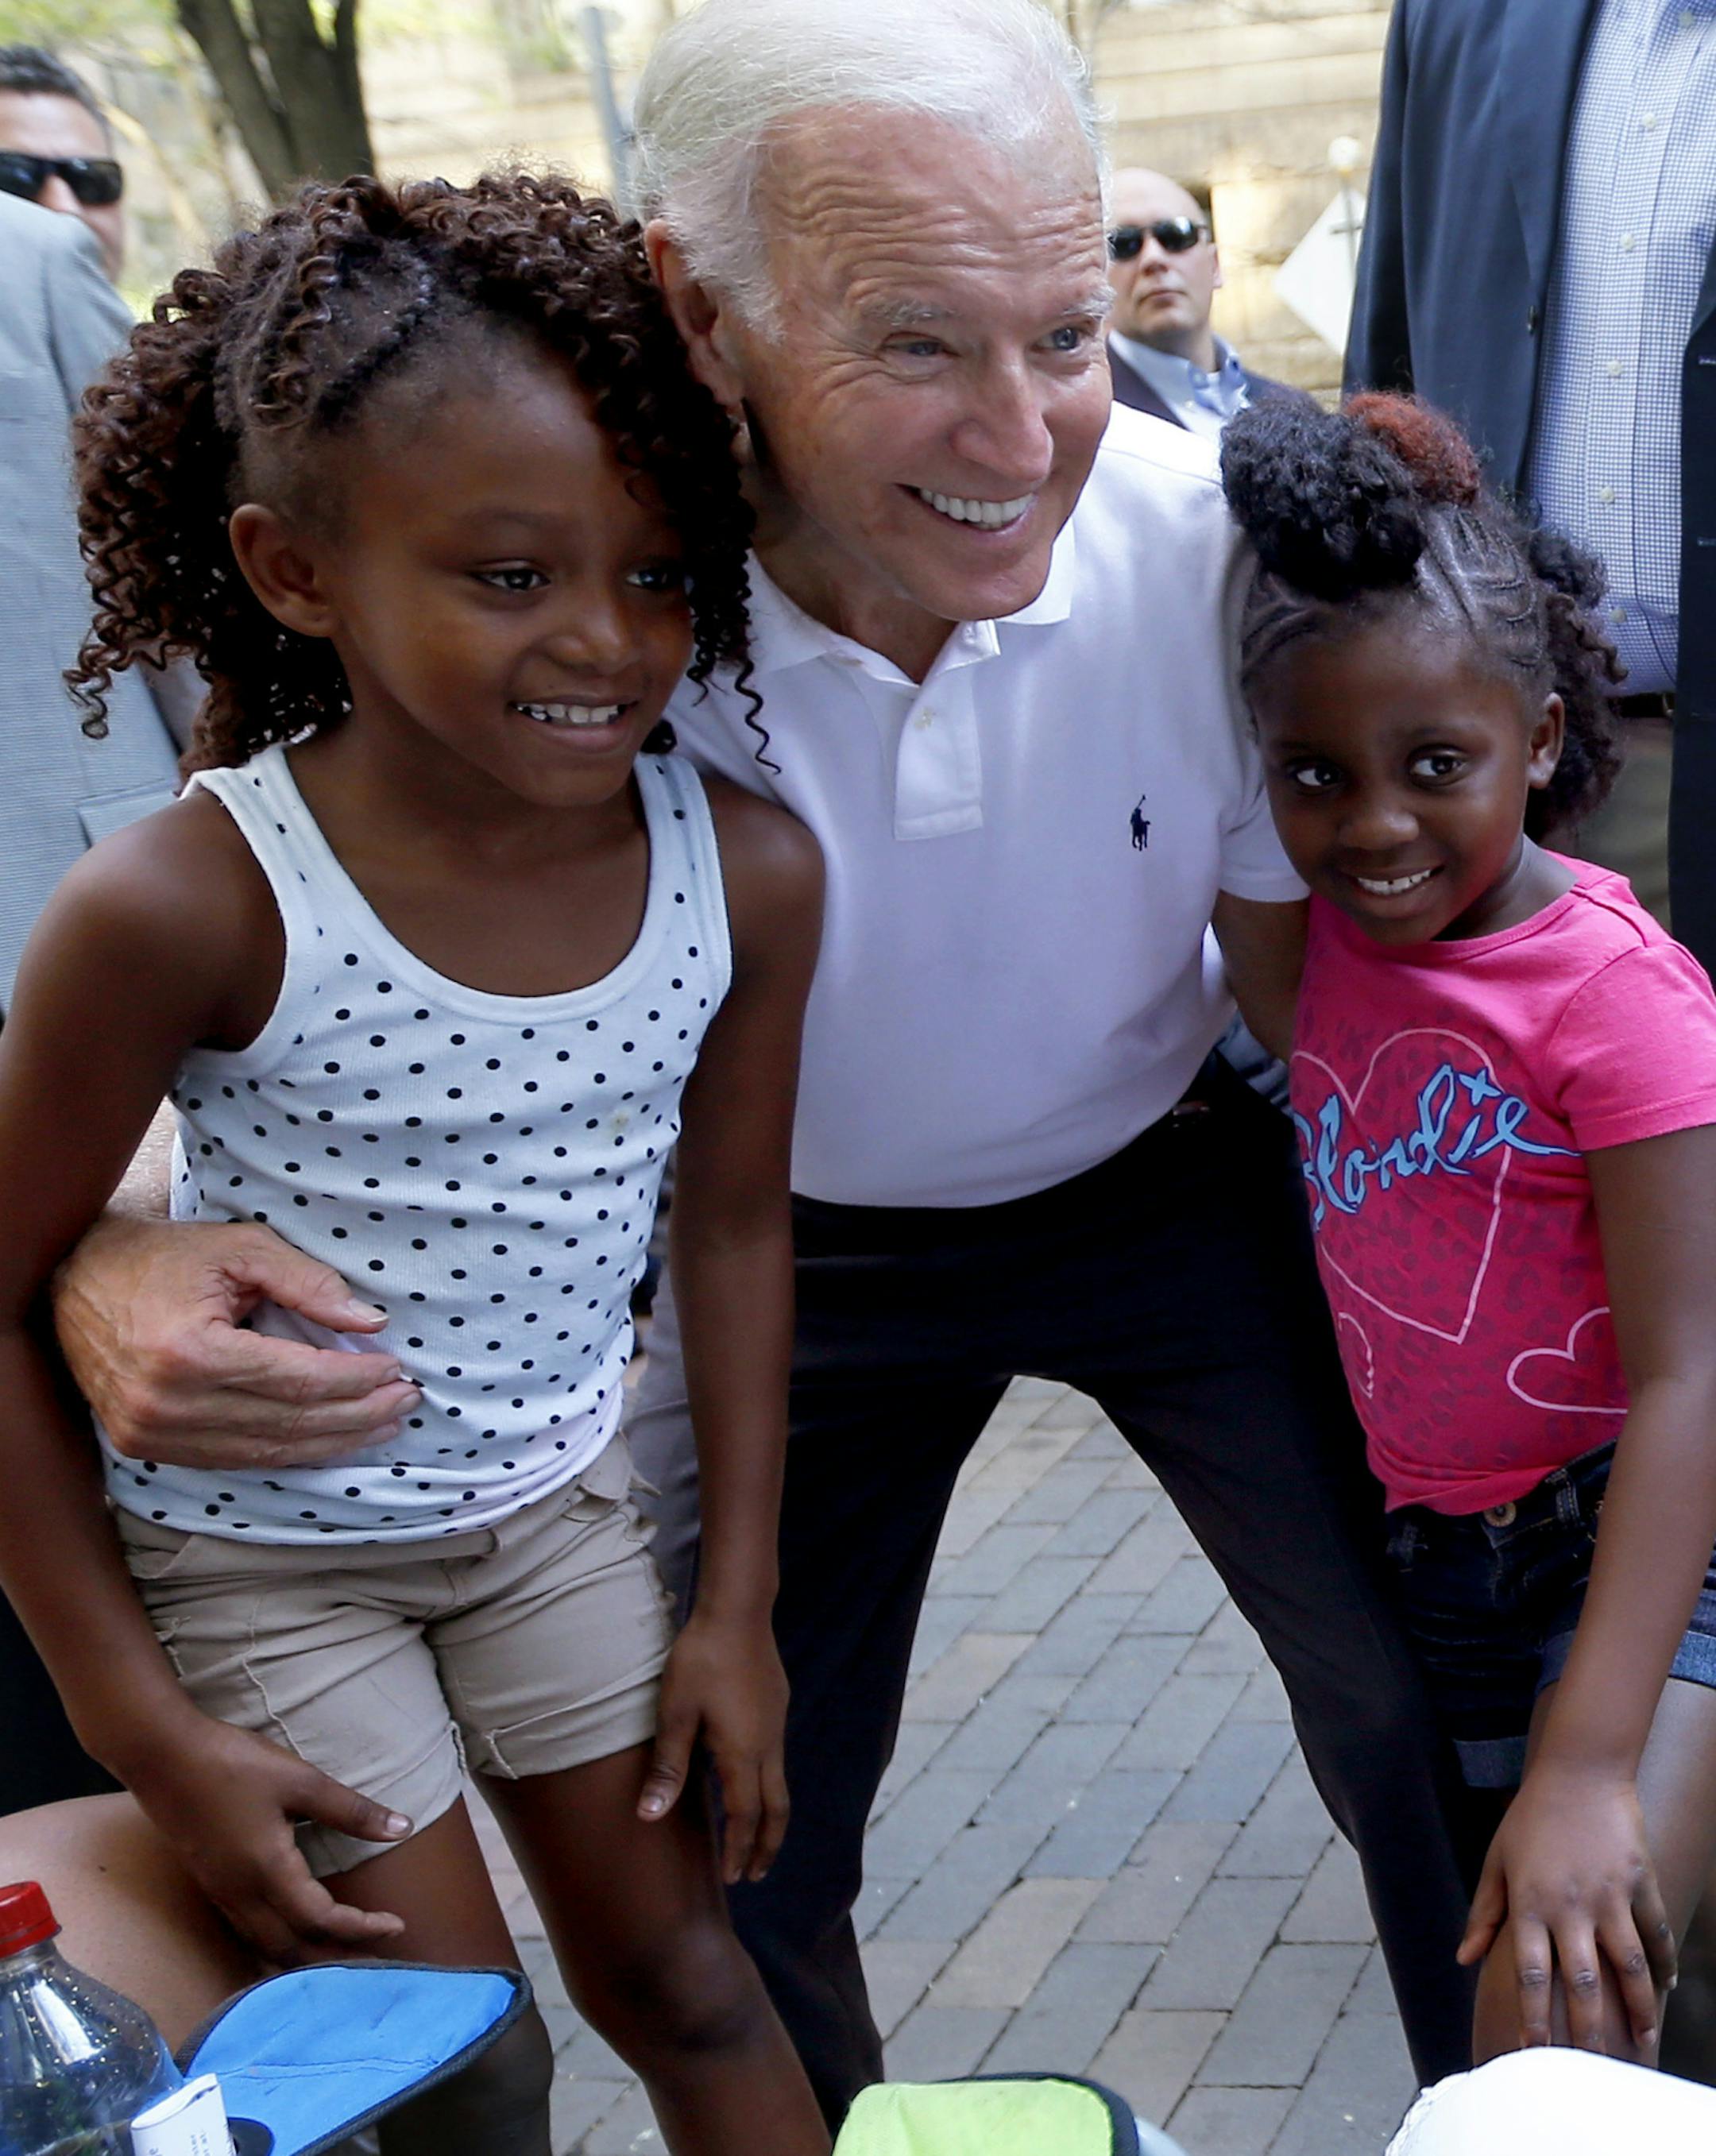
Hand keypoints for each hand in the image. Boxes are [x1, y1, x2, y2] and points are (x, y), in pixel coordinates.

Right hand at [53, 1215, 420, 1468]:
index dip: (354, 1380)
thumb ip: (308, 1282)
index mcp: (190, 1352)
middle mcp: (168, 1404)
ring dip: (332, 1442)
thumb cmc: (163, 1259)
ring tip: (382, 1425)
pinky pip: (235, 1459)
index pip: (296, 1380)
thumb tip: (371, 1322)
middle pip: (287, 1423)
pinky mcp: (148, 1448)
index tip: (397, 1370)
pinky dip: (288, 1452)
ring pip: (266, 1452)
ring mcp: (153, 1434)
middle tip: (405, 1401)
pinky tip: (330, 1440)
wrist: (74, 1283)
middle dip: (356, 1415)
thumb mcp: (239, 1248)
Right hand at [121, 1711, 412, 1964]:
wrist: (163, 1757)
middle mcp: (242, 1896)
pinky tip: (292, 1935)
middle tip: (376, 1960)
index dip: (362, 1928)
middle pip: (292, 1950)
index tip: (397, 1926)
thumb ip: (351, 1811)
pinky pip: (248, 1934)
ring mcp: (221, 1893)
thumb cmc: (234, 1764)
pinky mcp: (211, 1883)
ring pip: (266, 1947)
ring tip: (341, 1955)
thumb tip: (403, 1828)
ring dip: (306, 1958)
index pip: (322, 1921)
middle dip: (336, 1959)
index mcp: (268, 1873)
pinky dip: (278, 1946)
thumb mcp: (301, 1781)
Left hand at [636, 1610, 789, 1884]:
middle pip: (776, 1809)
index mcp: (742, 1753)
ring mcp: (777, 1725)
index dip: (738, 1849)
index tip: (731, 1878)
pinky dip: (769, 1787)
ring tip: (758, 1838)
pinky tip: (752, 1781)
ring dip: (770, 1818)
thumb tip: (649, 1816)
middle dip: (767, 1846)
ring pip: (781, 1785)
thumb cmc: (700, 1661)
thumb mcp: (675, 1713)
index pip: (745, 1816)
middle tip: (755, 1874)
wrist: (738, 1612)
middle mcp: (768, 1745)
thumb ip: (667, 1767)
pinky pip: (777, 1760)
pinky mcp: (777, 1706)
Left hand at [1460, 1759, 1675, 2052]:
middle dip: (1586, 2030)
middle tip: (1593, 2070)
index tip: (1533, 2054)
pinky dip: (1664, 1964)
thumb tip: (1461, 1958)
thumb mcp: (1497, 1861)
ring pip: (1628, 1966)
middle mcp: (1569, 1906)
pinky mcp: (1640, 1882)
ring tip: (1642, 2044)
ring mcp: (1609, 1895)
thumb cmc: (1529, 1819)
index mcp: (1529, 1903)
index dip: (1531, 2017)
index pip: (1528, 1973)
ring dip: (1637, 2010)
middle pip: (1580, 1982)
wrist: (1578, 1772)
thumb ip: (1483, 1913)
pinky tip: (1668, 1991)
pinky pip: (1655, 1932)